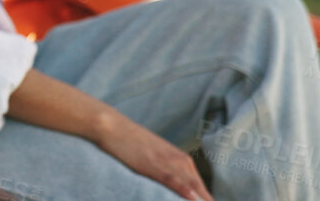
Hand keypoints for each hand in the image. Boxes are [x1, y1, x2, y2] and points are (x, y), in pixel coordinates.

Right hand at [95, 115, 212, 200]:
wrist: (112, 126)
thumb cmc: (131, 141)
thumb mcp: (155, 157)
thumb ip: (167, 170)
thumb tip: (174, 186)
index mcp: (182, 159)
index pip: (201, 187)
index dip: (206, 199)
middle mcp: (180, 160)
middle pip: (200, 189)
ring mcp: (167, 162)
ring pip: (191, 186)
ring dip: (201, 199)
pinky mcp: (154, 164)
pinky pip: (173, 180)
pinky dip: (184, 190)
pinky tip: (193, 198)